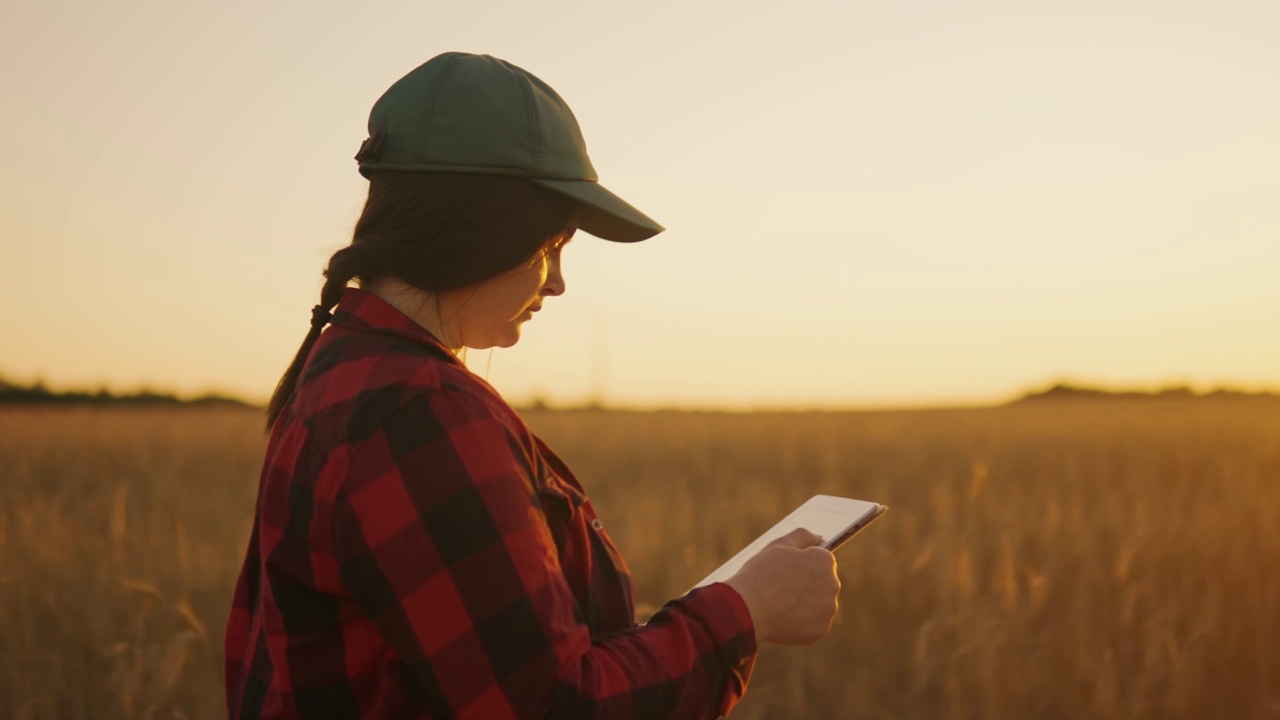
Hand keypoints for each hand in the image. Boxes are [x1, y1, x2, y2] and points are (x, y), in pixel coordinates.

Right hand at [724, 528, 840, 645]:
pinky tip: (785, 618)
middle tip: (782, 589)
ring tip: (782, 605)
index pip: (821, 560)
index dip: (802, 565)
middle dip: (807, 585)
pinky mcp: (821, 628)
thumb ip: (802, 536)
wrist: (748, 608)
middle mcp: (832, 583)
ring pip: (819, 604)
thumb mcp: (778, 545)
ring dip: (806, 604)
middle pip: (822, 582)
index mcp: (824, 560)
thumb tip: (819, 538)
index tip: (788, 572)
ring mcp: (827, 608)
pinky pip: (814, 623)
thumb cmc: (760, 574)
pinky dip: (802, 622)